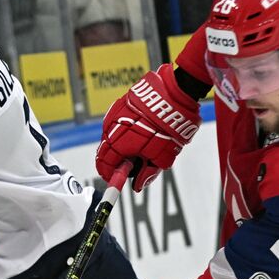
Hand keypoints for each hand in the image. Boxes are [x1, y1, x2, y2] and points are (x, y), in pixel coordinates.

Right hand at [96, 64, 200, 191]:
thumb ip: (148, 173)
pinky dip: (125, 131)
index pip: (104, 166)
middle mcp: (111, 129)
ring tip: (141, 146)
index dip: (110, 176)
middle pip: (105, 151)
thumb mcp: (163, 157)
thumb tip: (139, 184)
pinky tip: (141, 131)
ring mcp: (114, 115)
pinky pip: (117, 123)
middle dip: (116, 161)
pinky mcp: (120, 104)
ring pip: (111, 136)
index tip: (118, 180)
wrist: (175, 93)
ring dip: (121, 145)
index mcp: (117, 145)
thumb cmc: (168, 126)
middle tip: (132, 165)